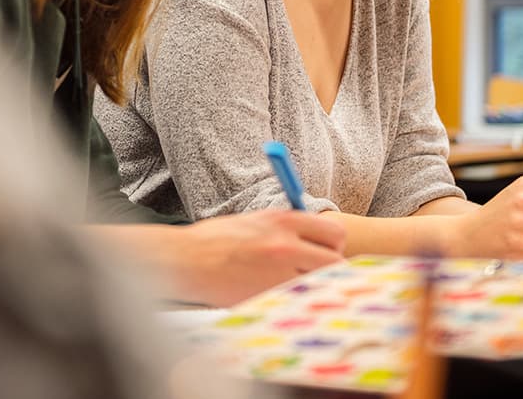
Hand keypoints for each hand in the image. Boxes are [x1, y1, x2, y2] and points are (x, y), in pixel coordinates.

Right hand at [177, 209, 345, 305]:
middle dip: (330, 268)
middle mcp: (286, 245)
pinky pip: (297, 301)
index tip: (324, 251)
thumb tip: (314, 241)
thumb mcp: (257, 221)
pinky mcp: (268, 297)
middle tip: (314, 273)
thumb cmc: (218, 240)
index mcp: (283, 220)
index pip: (334, 231)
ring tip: (297, 287)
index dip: (333, 244)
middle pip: (335, 260)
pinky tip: (280, 298)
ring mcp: (278, 273)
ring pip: (320, 284)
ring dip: (314, 286)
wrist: (187, 260)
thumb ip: (287, 229)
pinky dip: (294, 302)